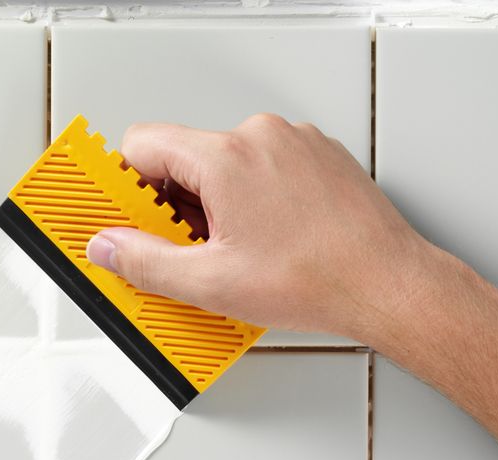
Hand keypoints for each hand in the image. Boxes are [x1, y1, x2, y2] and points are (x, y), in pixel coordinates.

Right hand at [85, 114, 435, 339]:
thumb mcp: (211, 283)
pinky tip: (259, 240)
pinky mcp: (316, 156)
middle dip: (171, 204)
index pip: (144, 144)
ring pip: (223, 164)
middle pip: (184, 157)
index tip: (119, 212)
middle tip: (175, 248)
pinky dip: (247, 198)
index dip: (124, 184)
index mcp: (227, 157)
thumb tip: (109, 247)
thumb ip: (145, 262)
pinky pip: (260, 167)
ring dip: (210, 204)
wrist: (388, 284)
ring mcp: (293, 143)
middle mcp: (260, 137)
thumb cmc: (318, 279)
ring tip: (228, 252)